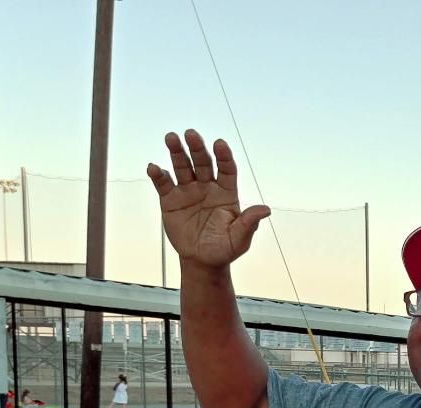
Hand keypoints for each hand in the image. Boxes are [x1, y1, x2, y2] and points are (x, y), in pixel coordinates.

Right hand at [146, 129, 270, 267]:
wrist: (202, 260)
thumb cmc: (224, 249)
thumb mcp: (239, 239)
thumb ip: (249, 223)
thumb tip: (265, 210)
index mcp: (226, 192)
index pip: (227, 169)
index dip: (224, 156)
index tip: (220, 144)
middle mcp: (207, 186)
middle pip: (203, 162)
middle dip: (197, 148)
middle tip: (191, 134)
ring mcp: (188, 191)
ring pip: (182, 167)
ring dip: (176, 152)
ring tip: (171, 138)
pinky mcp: (170, 199)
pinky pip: (164, 183)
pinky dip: (158, 175)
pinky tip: (154, 167)